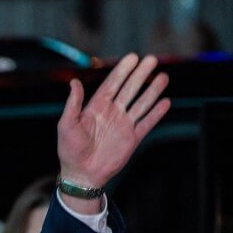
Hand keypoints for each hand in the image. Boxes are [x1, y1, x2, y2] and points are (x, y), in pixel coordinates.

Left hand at [56, 53, 169, 200]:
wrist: (81, 175)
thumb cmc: (69, 150)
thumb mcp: (66, 125)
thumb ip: (73, 104)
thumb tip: (73, 82)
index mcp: (96, 107)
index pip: (112, 84)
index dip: (122, 70)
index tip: (133, 57)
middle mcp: (112, 113)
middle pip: (130, 89)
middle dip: (141, 75)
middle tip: (151, 59)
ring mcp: (123, 125)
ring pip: (141, 103)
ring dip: (153, 90)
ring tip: (163, 77)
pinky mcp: (132, 139)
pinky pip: (147, 123)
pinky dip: (156, 113)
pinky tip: (165, 102)